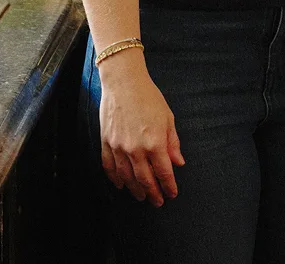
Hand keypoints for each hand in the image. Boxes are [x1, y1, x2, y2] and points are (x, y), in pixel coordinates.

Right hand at [98, 56, 184, 206]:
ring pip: (127, 177)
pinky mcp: (106, 143)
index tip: (172, 193)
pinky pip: (109, 167)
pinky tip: (120, 185)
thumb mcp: (168, 117)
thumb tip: (178, 162)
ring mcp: (119, 147)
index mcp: (155, 142)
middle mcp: (136, 149)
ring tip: (141, 197)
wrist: (124, 82)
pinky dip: (115, 179)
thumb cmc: (149, 97)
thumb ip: (173, 142)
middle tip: (157, 201)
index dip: (168, 185)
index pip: (163, 172)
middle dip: (153, 193)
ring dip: (135, 189)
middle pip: (145, 179)